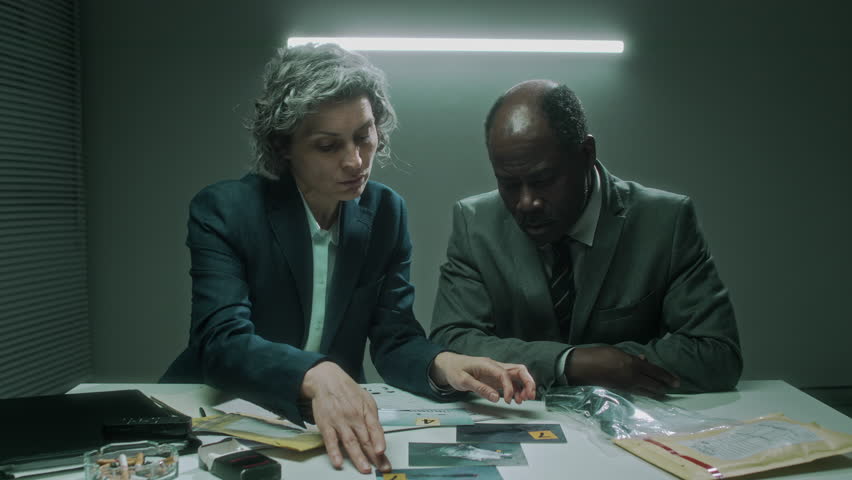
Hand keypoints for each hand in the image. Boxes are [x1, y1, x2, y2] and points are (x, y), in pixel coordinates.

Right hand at [300, 361, 389, 473]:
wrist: (326, 380)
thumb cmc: (347, 391)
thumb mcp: (366, 399)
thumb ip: (372, 417)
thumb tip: (378, 435)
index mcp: (365, 410)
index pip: (375, 428)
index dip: (379, 440)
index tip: (382, 452)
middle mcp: (354, 417)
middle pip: (365, 439)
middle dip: (374, 456)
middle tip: (381, 468)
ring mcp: (340, 422)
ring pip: (350, 442)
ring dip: (358, 457)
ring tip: (365, 469)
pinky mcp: (326, 425)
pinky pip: (331, 441)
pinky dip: (334, 452)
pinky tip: (338, 462)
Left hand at [429, 352, 536, 403]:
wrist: (449, 365)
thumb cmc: (454, 370)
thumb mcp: (463, 380)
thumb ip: (480, 388)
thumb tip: (496, 397)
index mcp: (487, 364)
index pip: (504, 373)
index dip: (509, 387)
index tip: (507, 400)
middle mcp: (494, 366)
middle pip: (518, 370)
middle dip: (528, 382)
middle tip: (530, 395)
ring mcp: (496, 372)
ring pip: (517, 376)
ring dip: (524, 387)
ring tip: (523, 400)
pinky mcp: (495, 378)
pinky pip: (511, 382)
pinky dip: (516, 390)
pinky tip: (516, 399)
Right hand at [565, 346, 679, 396]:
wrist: (582, 367)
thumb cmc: (598, 355)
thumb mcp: (616, 351)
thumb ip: (631, 357)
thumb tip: (643, 361)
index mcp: (632, 364)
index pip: (655, 372)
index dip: (667, 377)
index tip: (676, 382)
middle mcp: (632, 377)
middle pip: (653, 384)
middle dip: (663, 387)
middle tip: (672, 389)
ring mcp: (626, 386)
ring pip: (645, 391)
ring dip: (655, 392)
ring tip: (663, 393)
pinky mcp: (619, 391)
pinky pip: (636, 392)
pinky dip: (644, 391)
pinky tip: (646, 391)